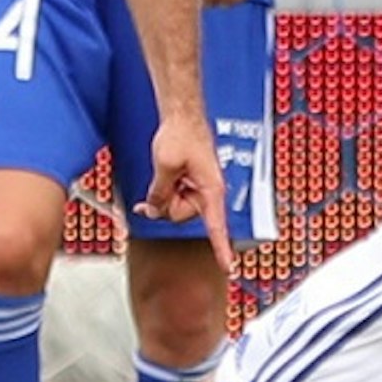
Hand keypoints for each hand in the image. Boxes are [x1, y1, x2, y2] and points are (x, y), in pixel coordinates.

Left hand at [140, 113, 234, 282]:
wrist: (182, 116)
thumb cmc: (182, 134)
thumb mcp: (165, 166)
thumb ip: (159, 193)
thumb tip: (153, 211)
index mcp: (211, 190)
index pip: (217, 226)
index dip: (221, 247)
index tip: (227, 265)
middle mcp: (208, 191)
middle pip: (182, 215)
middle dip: (168, 201)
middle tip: (166, 178)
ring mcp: (199, 187)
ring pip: (175, 206)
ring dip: (166, 192)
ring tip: (168, 169)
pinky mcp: (190, 182)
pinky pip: (174, 195)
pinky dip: (166, 188)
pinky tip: (166, 173)